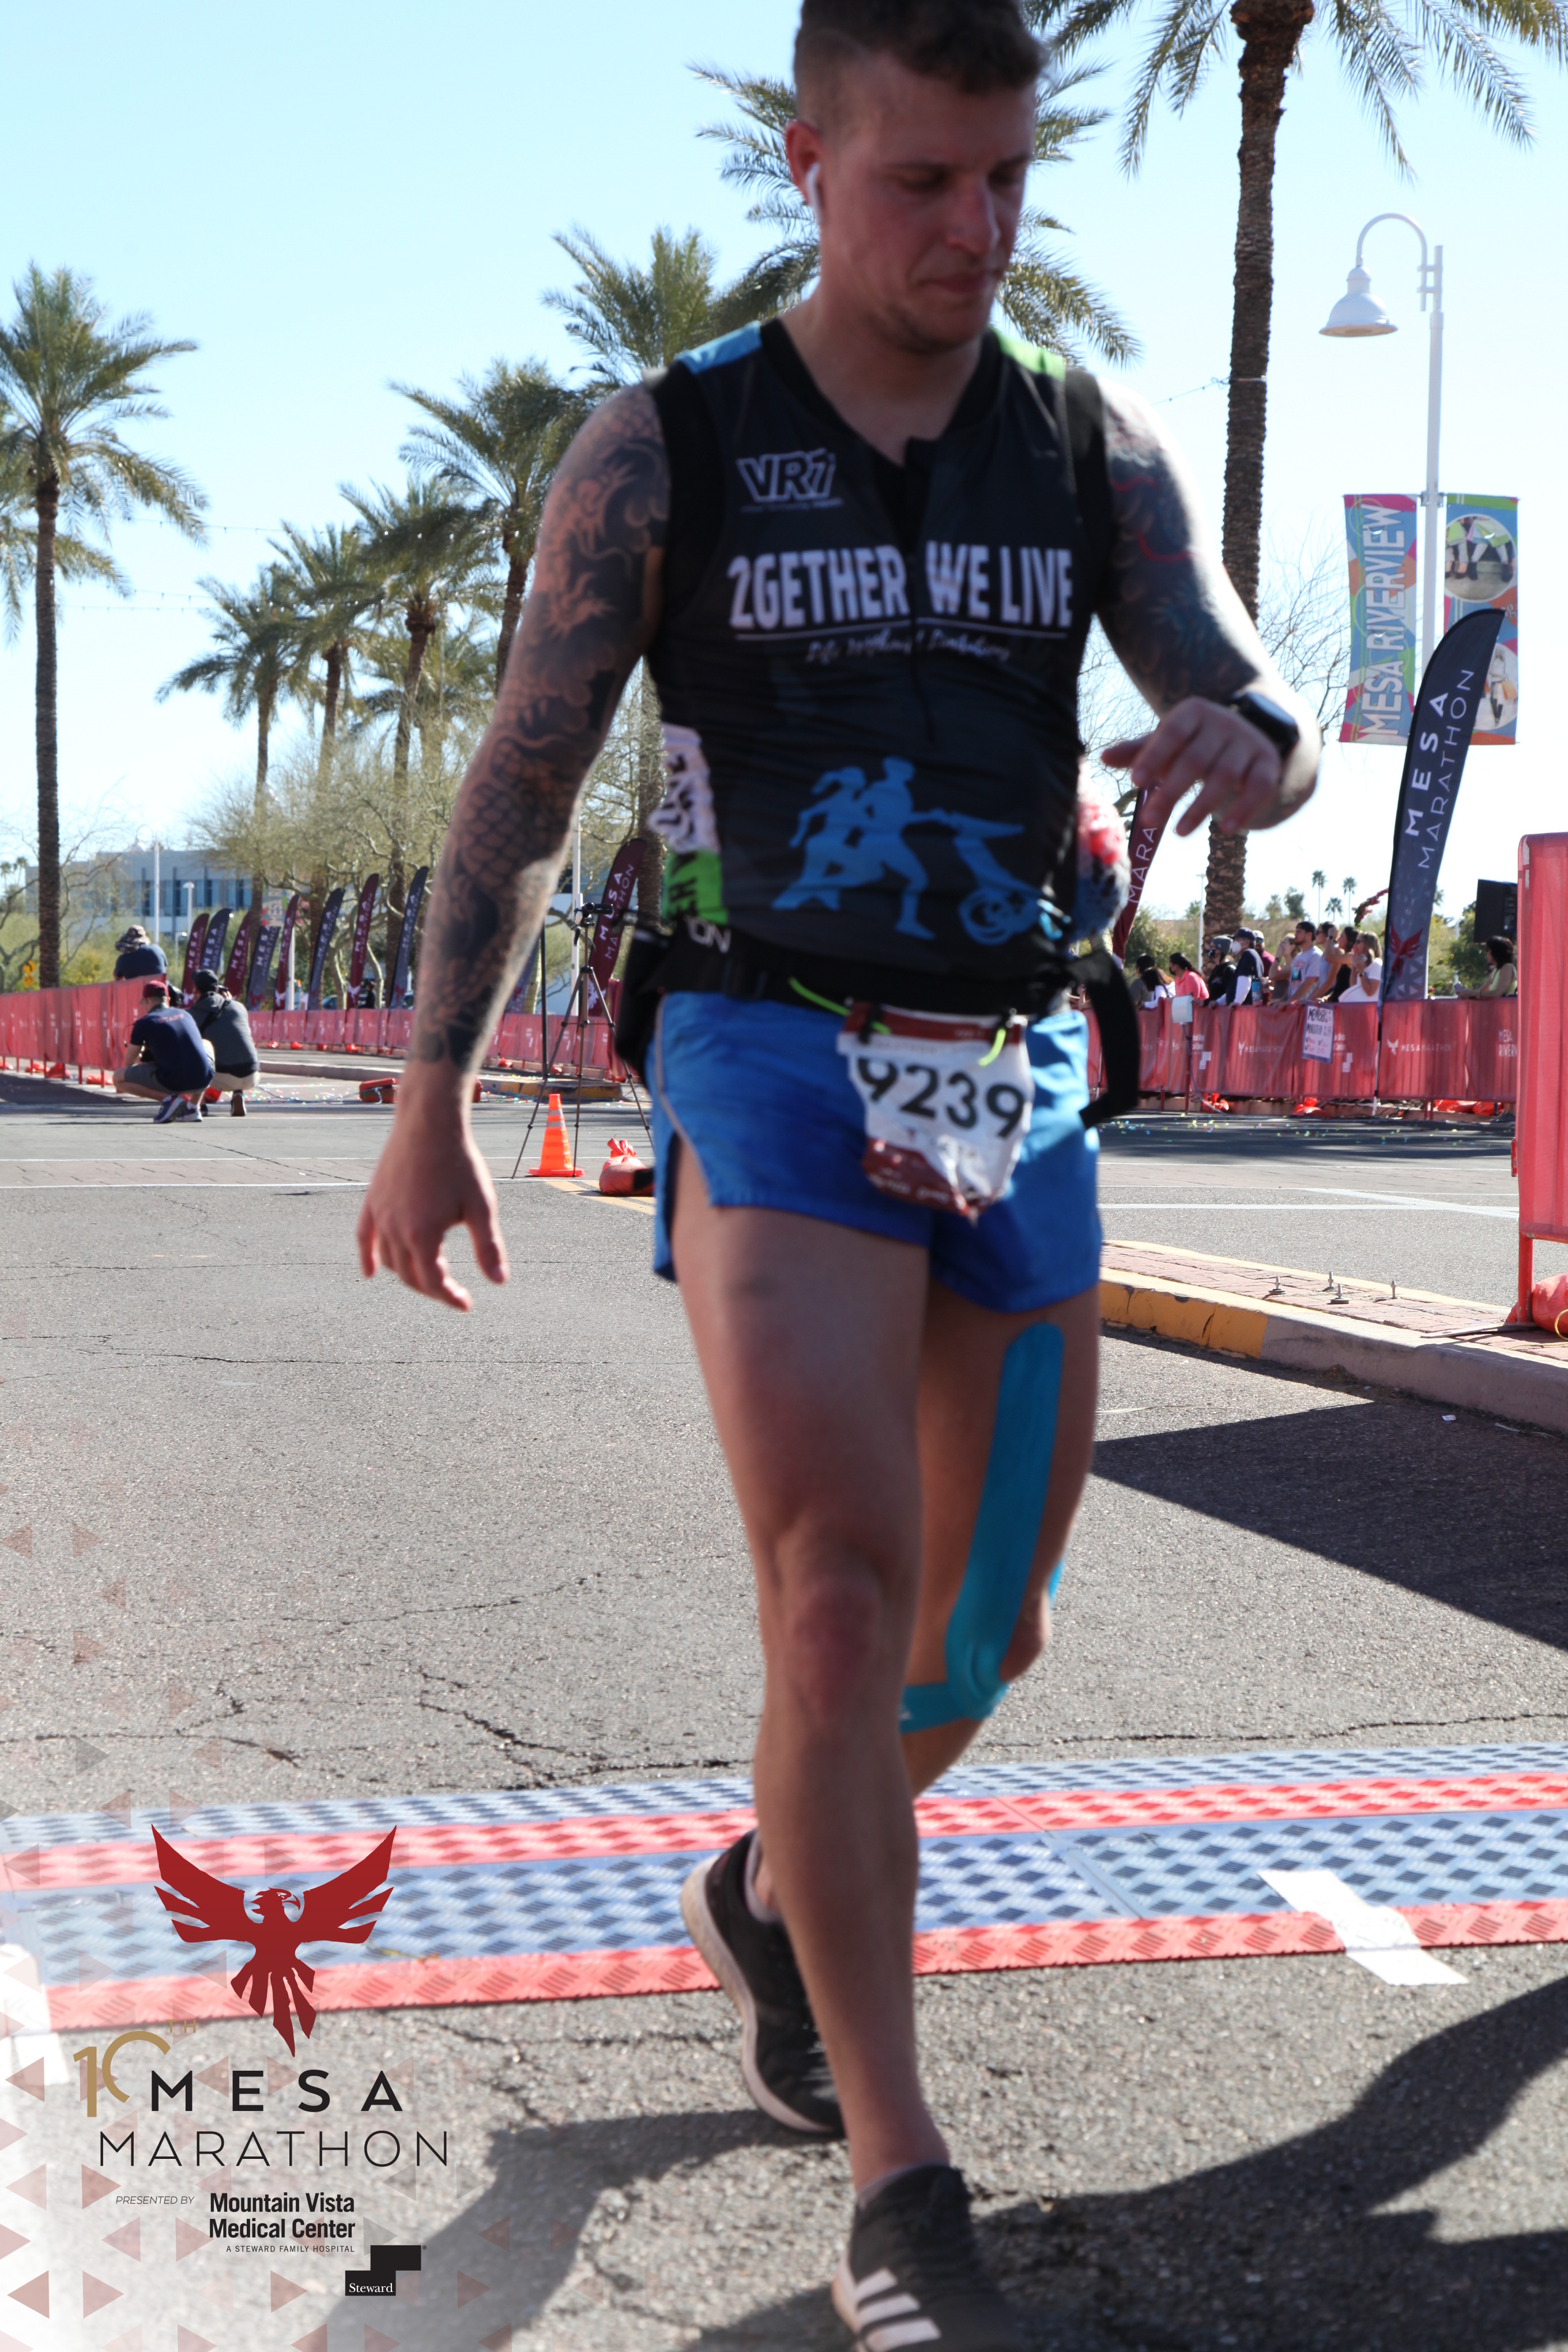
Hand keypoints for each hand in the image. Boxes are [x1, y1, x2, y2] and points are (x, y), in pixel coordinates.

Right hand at [357, 1075, 507, 1310]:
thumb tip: (499, 1281)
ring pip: (388, 1261)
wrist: (430, 1122)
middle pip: (409, 1277)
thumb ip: (488, 1247)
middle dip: (432, 1290)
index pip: (433, 1282)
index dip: (450, 1297)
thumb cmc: (460, 1162)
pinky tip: (371, 1273)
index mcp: (423, 1235)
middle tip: (453, 1292)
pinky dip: (367, 1258)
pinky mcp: (372, 1201)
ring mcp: (380, 1215)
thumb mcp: (481, 1206)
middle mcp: (395, 1229)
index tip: (466, 1304)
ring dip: (408, 1275)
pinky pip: (363, 1237)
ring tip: (430, 1277)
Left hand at [1101, 696, 1290, 837]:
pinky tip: (1226, 829)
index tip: (1134, 781)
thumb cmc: (1196, 742)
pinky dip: (1244, 808)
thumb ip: (1140, 751)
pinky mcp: (1268, 765)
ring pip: (1225, 776)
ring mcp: (1249, 743)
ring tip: (1178, 833)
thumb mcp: (1169, 741)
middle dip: (1171, 791)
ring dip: (1201, 806)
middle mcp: (1224, 723)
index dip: (1154, 755)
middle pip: (1196, 760)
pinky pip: (1259, 787)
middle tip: (1148, 820)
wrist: (1251, 735)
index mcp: (1195, 712)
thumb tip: (1103, 758)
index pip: (1173, 732)